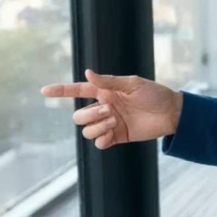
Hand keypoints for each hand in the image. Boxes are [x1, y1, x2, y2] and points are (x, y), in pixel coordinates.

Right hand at [40, 69, 181, 148]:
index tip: (44, 91)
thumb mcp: (133, 84)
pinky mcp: (118, 137)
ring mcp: (110, 123)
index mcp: (106, 91)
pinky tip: (111, 135)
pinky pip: (98, 142)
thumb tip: (87, 73)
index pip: (78, 90)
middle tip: (110, 111)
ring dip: (97, 126)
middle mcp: (104, 107)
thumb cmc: (155, 94)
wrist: (172, 113)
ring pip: (86, 130)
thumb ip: (109, 81)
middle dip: (90, 114)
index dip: (61, 91)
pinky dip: (100, 139)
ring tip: (115, 120)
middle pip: (79, 116)